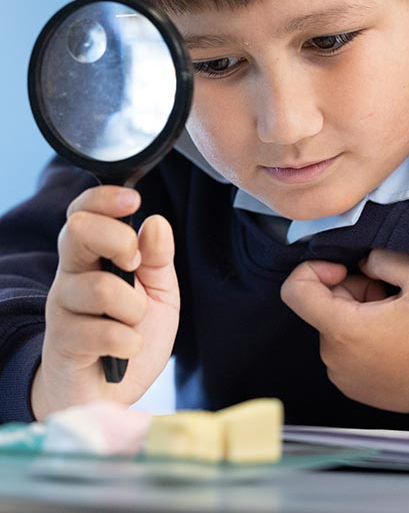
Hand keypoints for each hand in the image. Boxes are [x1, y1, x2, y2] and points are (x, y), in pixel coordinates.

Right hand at [31, 186, 178, 420]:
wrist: (106, 396)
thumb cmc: (129, 336)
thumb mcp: (158, 295)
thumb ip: (158, 260)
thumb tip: (156, 223)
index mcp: (92, 256)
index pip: (83, 212)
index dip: (103, 199)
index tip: (133, 200)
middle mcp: (71, 275)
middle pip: (76, 231)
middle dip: (117, 240)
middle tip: (135, 264)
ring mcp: (63, 308)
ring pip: (99, 287)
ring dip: (133, 308)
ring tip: (135, 325)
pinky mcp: (63, 344)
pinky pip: (102, 332)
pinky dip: (128, 342)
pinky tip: (128, 349)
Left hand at [281, 249, 408, 411]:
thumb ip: (384, 257)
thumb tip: (364, 263)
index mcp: (343, 331)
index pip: (294, 291)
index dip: (313, 269)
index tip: (341, 269)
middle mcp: (334, 357)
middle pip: (322, 305)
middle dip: (352, 291)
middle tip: (388, 295)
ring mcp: (342, 376)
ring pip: (336, 325)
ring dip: (360, 313)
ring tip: (396, 318)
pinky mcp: (353, 387)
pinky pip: (345, 348)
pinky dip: (363, 336)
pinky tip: (393, 337)